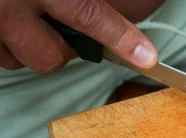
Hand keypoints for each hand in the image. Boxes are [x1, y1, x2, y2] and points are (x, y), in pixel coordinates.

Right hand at [0, 0, 157, 72]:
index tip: (146, 57)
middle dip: (57, 48)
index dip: (119, 37)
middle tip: (55, 23)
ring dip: (23, 44)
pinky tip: (3, 20)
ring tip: (21, 15)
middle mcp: (6, 3)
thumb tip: (106, 4)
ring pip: (15, 59)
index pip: (88, 14)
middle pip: (48, 56)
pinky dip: (1, 41)